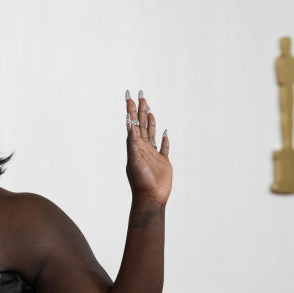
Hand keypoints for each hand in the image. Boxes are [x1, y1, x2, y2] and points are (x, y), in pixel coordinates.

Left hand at [125, 90, 171, 206]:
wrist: (150, 198)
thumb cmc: (140, 181)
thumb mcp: (134, 160)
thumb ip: (132, 143)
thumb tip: (129, 125)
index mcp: (134, 145)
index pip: (132, 123)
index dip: (130, 109)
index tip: (129, 96)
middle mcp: (142, 148)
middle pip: (141, 124)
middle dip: (140, 109)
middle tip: (141, 94)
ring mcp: (153, 154)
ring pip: (151, 133)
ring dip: (150, 120)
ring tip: (149, 109)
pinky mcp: (163, 162)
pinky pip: (164, 148)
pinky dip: (164, 140)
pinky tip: (163, 132)